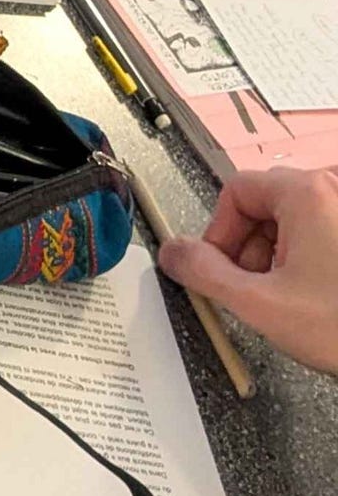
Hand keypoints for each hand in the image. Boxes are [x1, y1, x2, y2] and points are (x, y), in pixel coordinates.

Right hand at [159, 169, 337, 373]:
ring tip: (289, 297)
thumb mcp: (260, 304)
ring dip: (279, 256)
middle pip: (266, 204)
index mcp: (307, 194)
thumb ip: (203, 274)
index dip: (219, 232)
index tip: (221, 267)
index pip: (236, 191)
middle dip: (250, 248)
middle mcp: (334, 191)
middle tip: (255, 289)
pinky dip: (309, 259)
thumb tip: (173, 253)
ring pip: (295, 220)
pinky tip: (316, 296)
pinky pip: (321, 231)